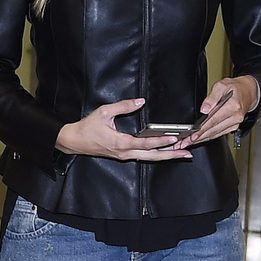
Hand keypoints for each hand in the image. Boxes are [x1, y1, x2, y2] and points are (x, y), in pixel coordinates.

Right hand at [56, 98, 194, 161]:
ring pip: (149, 158)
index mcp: (120, 143)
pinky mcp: (122, 155)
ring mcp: (124, 156)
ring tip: (181, 153)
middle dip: (171, 155)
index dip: (161, 141)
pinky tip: (165, 152)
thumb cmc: (87, 128)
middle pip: (152, 156)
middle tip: (187, 153)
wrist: (73, 141)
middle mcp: (124, 153)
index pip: (145, 144)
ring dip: (166, 156)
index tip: (174, 139)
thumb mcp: (104, 112)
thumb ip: (123, 106)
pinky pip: (143, 156)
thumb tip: (140, 102)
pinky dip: (156, 154)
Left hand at [183, 76, 260, 145]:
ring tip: (190, 143)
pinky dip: (209, 137)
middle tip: (186, 142)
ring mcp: (235, 123)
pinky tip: (200, 139)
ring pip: (216, 134)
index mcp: (233, 106)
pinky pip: (219, 133)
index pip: (213, 120)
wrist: (248, 92)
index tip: (192, 135)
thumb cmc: (235, 88)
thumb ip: (212, 97)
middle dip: (199, 137)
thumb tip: (204, 109)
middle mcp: (236, 117)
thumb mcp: (222, 85)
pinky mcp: (234, 127)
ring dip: (202, 139)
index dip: (202, 129)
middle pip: (214, 130)